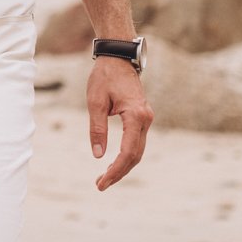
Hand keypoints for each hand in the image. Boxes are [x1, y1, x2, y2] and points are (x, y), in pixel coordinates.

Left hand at [88, 58, 152, 191]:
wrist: (118, 57)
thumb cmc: (105, 77)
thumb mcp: (95, 102)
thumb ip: (97, 129)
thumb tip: (98, 156)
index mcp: (136, 116)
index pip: (128, 152)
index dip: (115, 170)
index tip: (102, 182)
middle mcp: (146, 119)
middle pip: (135, 156)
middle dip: (119, 172)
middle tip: (100, 185)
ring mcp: (146, 119)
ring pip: (137, 151)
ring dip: (123, 166)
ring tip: (104, 178)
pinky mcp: (142, 117)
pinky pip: (137, 142)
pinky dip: (127, 156)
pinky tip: (114, 163)